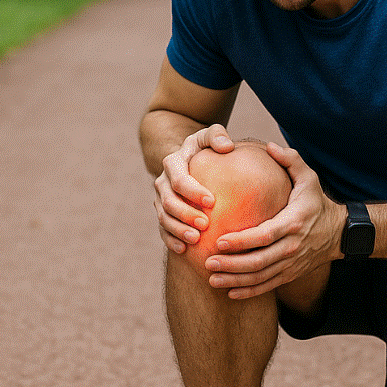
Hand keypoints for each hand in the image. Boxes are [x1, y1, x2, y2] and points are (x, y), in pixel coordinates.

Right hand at [154, 124, 234, 253]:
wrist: (188, 160)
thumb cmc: (205, 148)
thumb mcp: (209, 136)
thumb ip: (217, 135)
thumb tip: (227, 146)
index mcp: (173, 163)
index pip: (180, 179)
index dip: (193, 191)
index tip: (213, 201)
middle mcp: (163, 182)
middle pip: (169, 202)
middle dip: (186, 214)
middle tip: (206, 224)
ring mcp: (160, 200)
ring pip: (164, 218)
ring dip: (178, 230)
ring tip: (196, 239)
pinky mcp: (163, 214)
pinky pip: (163, 230)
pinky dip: (171, 240)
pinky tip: (184, 250)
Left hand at [204, 142, 345, 298]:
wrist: (338, 232)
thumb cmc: (316, 201)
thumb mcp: (309, 177)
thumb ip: (290, 160)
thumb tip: (270, 146)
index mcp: (294, 222)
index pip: (265, 235)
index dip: (242, 241)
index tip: (219, 240)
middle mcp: (293, 246)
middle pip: (259, 261)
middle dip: (232, 265)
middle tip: (208, 262)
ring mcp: (292, 263)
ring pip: (261, 277)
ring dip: (235, 280)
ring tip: (212, 278)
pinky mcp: (290, 273)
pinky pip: (268, 285)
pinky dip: (249, 291)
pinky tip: (230, 291)